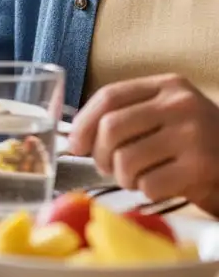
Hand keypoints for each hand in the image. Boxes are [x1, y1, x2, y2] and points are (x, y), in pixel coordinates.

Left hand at [69, 74, 218, 214]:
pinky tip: (156, 188)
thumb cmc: (196, 143)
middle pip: (112, 127)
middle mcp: (180, 104)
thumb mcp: (168, 115)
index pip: (109, 96)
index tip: (74, 145)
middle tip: (105, 167)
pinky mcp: (202, 167)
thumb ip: (130, 115)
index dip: (83, 122)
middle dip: (99, 154)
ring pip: (126, 159)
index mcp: (167, 85)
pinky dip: (144, 191)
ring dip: (122, 177)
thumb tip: (76, 140)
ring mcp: (193, 134)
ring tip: (132, 179)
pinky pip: (150, 184)